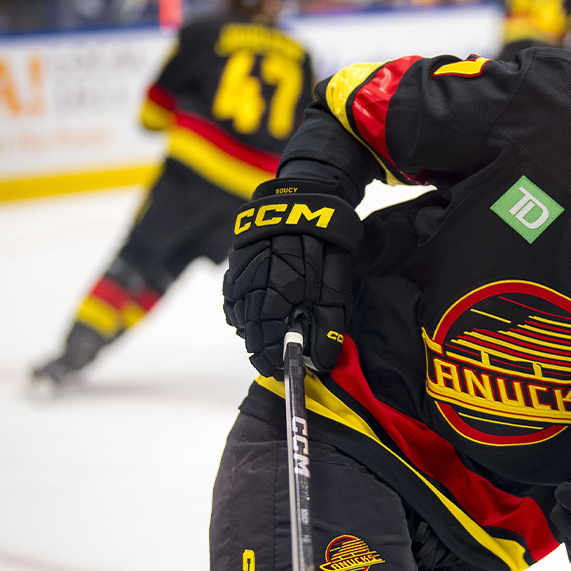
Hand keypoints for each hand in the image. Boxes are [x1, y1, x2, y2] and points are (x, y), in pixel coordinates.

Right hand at [222, 178, 362, 377]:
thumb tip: (320, 361)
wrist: (305, 199)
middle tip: (274, 362)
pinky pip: (234, 296)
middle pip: (250, 330)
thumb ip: (327, 324)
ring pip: (239, 314)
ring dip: (252, 330)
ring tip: (268, 341)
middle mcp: (253, 284)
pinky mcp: (236, 263)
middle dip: (262, 349)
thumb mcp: (336, 286)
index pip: (267, 339)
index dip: (273, 359)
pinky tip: (257, 314)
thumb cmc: (326, 244)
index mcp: (279, 291)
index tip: (280, 371)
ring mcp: (240, 273)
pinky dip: (243, 310)